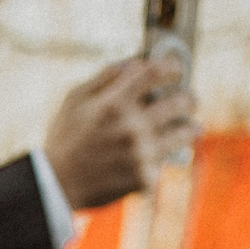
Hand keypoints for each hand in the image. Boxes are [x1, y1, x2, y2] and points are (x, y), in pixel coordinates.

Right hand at [42, 57, 196, 208]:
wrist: (56, 186)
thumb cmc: (63, 139)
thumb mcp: (74, 99)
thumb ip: (104, 77)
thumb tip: (134, 62)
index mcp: (114, 102)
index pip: (156, 73)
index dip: (171, 67)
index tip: (176, 69)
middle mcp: (132, 126)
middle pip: (178, 102)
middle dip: (188, 98)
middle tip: (190, 100)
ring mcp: (141, 153)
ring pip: (182, 133)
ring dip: (190, 127)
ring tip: (193, 127)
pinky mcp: (144, 177)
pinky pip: (164, 161)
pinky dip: (165, 156)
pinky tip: (166, 154)